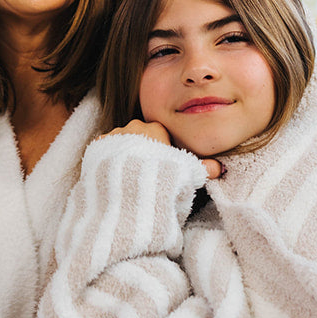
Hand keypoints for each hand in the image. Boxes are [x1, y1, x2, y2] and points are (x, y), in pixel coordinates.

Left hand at [102, 120, 222, 180]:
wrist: (126, 191)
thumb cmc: (159, 179)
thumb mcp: (186, 174)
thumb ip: (204, 168)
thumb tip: (220, 168)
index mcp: (156, 129)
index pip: (160, 134)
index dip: (161, 151)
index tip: (161, 166)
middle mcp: (133, 127)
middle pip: (140, 136)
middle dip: (142, 150)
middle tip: (145, 172)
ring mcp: (113, 135)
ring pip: (121, 141)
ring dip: (124, 154)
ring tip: (128, 176)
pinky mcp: (96, 147)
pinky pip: (104, 150)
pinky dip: (108, 160)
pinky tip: (113, 175)